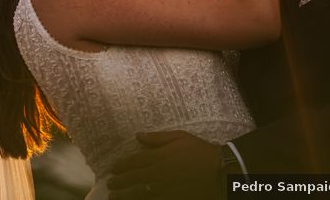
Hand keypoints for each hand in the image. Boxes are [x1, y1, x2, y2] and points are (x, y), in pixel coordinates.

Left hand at [107, 130, 223, 199]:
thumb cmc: (200, 152)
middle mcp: (158, 173)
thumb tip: (138, 136)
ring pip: (139, 192)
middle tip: (110, 183)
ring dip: (124, 194)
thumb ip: (157, 138)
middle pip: (133, 178)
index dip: (121, 165)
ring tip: (114, 196)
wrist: (219, 171)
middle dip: (119, 181)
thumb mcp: (179, 137)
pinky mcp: (172, 198)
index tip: (113, 168)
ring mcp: (164, 188)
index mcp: (158, 157)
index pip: (134, 161)